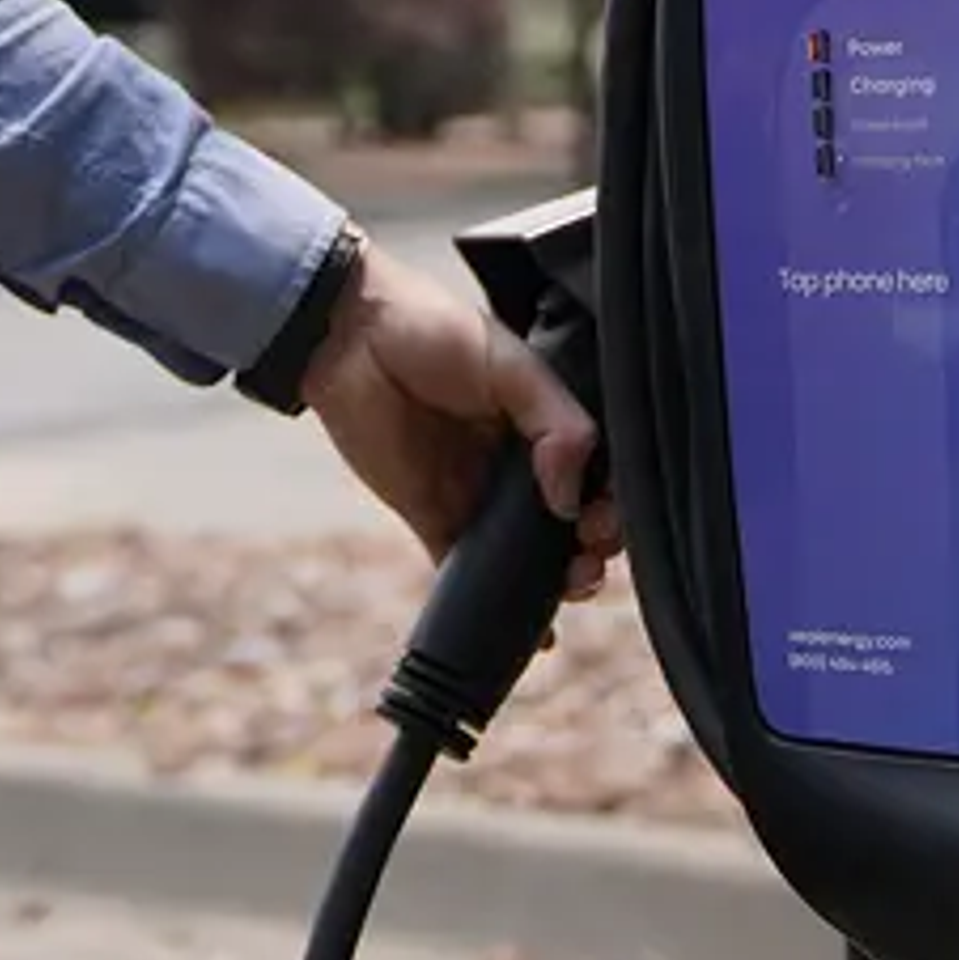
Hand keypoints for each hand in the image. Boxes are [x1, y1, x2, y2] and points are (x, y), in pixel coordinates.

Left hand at [301, 239, 622, 600]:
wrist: (347, 334)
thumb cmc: (430, 328)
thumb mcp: (509, 362)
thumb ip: (556, 422)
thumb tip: (572, 497)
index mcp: (540, 420)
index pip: (594, 473)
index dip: (611, 503)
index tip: (608, 522)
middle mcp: (515, 461)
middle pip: (568, 522)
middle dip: (591, 548)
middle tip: (591, 559)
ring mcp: (475, 492)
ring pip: (526, 553)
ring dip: (554, 581)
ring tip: (570, 588)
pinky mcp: (432, 516)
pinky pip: (466, 569)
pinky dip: (493, 602)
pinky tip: (528, 631)